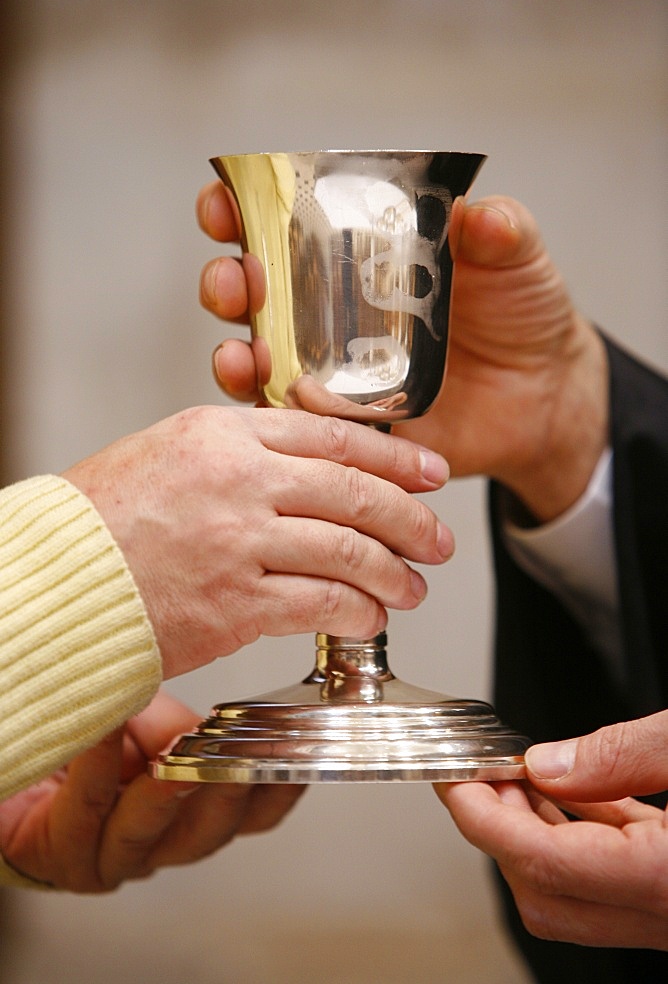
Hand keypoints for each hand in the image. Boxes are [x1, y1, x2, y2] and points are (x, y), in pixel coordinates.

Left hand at [0, 691, 303, 891]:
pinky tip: (103, 730)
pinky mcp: (61, 856)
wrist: (28, 758)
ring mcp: (110, 858)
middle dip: (226, 795)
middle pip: (208, 835)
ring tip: (174, 759)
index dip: (280, 790)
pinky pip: (85, 811)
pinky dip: (97, 766)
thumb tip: (244, 708)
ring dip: (166, 795)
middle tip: (239, 760)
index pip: (253, 815)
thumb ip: (195, 727)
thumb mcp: (157, 725)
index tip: (299, 754)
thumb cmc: (93, 744)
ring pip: (148, 837)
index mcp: (194, 815)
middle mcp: (159, 846)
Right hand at [64, 405, 451, 677]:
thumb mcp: (169, 452)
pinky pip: (319, 604)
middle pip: (354, 493)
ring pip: (347, 551)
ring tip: (412, 588)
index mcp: (222, 434)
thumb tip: (308, 466)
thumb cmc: (105, 518)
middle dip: (410, 518)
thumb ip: (241, 451)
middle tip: (438, 538)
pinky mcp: (235, 604)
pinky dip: (356, 613)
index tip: (429, 473)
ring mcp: (239, 543)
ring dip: (392, 574)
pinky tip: (369, 619)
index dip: (395, 458)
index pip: (332, 436)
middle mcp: (238, 481)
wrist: (57, 580)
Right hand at [197, 184, 607, 521]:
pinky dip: (277, 415)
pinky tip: (273, 407)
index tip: (223, 203)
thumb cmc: (523, 313)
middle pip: (256, 293)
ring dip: (237, 354)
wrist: (545, 395)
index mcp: (362, 258)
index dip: (242, 210)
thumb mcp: (517, 260)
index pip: (286, 225)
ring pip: (264, 360)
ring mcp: (337, 370)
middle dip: (227, 283)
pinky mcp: (351, 423)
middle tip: (235, 281)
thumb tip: (482, 216)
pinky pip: (302, 423)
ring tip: (241, 353)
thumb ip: (502, 232)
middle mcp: (335, 312)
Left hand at [434, 711, 667, 949]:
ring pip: (577, 895)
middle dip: (502, 829)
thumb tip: (550, 763)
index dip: (485, 819)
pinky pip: (614, 880)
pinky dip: (584, 840)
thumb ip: (624, 755)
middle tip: (487, 774)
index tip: (455, 784)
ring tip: (521, 779)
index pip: (543, 863)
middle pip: (547, 893)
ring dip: (538, 836)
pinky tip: (579, 796)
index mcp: (667, 879)